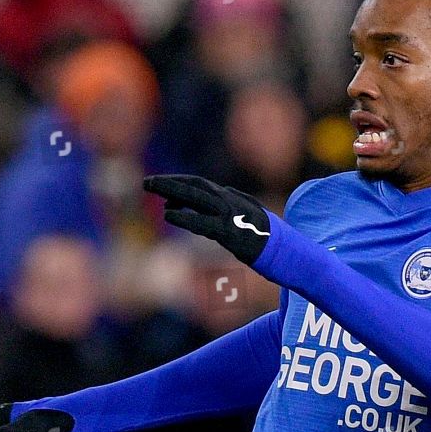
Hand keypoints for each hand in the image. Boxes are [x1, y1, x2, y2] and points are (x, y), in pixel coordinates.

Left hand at [144, 174, 270, 264]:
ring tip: (150, 190)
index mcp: (229, 198)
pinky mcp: (228, 232)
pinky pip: (202, 223)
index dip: (178, 182)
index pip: (199, 184)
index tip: (160, 184)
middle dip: (169, 183)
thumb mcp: (249, 213)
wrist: (284, 249)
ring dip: (171, 192)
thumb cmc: (265, 235)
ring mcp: (228, 215)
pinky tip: (169, 215)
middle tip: (147, 182)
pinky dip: (185, 218)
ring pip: (196, 198)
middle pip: (194, 186)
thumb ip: (232, 201)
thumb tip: (223, 192)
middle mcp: (227, 202)